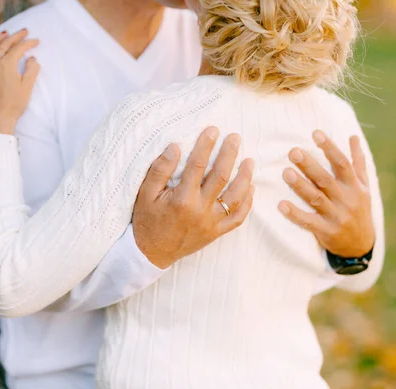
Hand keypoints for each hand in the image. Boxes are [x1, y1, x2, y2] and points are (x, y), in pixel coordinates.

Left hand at [0, 29, 39, 134]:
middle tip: (23, 32)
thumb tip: (32, 59)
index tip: (36, 41)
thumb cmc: (14, 105)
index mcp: (6, 64)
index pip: (19, 48)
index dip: (29, 43)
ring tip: (3, 35)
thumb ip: (31, 70)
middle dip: (15, 37)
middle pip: (4, 44)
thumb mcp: (27, 87)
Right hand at [133, 127, 254, 268]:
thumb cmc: (147, 220)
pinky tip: (250, 188)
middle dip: (229, 154)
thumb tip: (175, 147)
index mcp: (181, 199)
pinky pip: (237, 218)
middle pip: (221, 177)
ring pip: (235, 198)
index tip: (213, 130)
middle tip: (236, 137)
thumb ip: (160, 170)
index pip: (198, 166)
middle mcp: (200, 211)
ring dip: (245, 178)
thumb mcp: (145, 194)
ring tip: (249, 161)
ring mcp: (211, 223)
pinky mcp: (216, 232)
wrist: (151, 253)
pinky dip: (247, 203)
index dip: (206, 145)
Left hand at [279, 130, 374, 257]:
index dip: (329, 148)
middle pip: (325, 180)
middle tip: (293, 151)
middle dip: (309, 165)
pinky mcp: (326, 231)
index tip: (315, 133)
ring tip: (285, 172)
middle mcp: (346, 199)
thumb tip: (353, 136)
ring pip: (316, 198)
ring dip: (300, 185)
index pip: (342, 163)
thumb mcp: (363, 186)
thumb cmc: (359, 208)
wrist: (361, 244)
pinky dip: (295, 214)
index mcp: (354, 186)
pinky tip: (281, 205)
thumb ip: (357, 161)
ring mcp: (336, 216)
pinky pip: (308, 222)